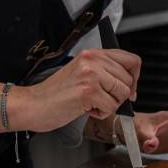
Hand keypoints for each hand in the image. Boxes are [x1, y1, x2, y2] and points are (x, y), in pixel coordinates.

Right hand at [25, 48, 140, 131]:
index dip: (134, 77)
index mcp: (93, 54)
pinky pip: (111, 107)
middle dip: (120, 95)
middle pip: (129, 79)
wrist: (32, 105)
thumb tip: (131, 85)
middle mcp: (93, 60)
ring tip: (91, 103)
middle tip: (101, 100)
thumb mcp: (83, 74)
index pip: (131, 59)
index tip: (128, 89)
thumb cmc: (56, 94)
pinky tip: (85, 109)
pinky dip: (101, 114)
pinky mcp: (88, 91)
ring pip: (123, 93)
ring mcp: (91, 74)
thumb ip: (105, 73)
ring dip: (110, 105)